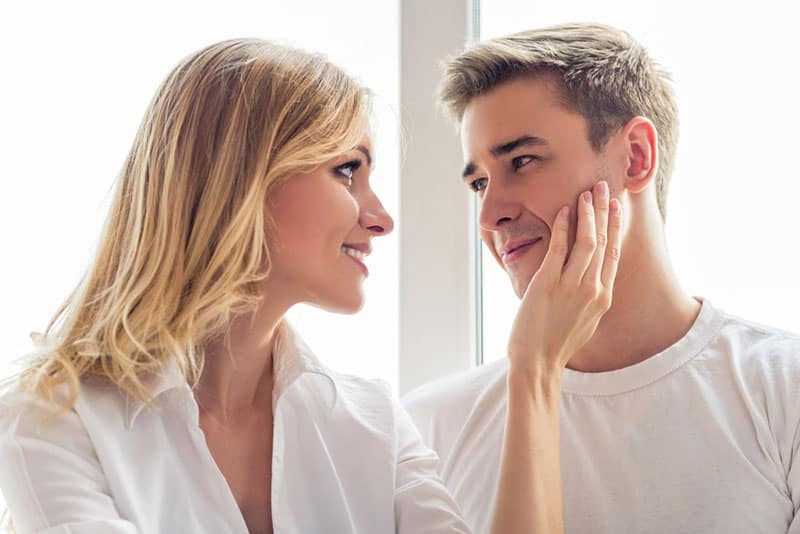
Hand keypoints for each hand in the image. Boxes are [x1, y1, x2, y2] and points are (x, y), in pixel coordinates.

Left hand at [507, 181, 621, 374]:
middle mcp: (593, 289)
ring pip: (586, 241)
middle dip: (605, 211)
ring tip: (587, 193)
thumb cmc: (557, 345)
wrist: (538, 363)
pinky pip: (559, 249)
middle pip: (603, 241)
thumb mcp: (585, 323)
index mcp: (603, 298)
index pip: (613, 254)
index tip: (616, 207)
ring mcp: (571, 286)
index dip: (615, 227)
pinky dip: (563, 227)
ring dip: (587, 214)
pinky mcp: (548, 284)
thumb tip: (593, 283)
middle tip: (605, 187)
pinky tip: (563, 211)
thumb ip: (591, 299)